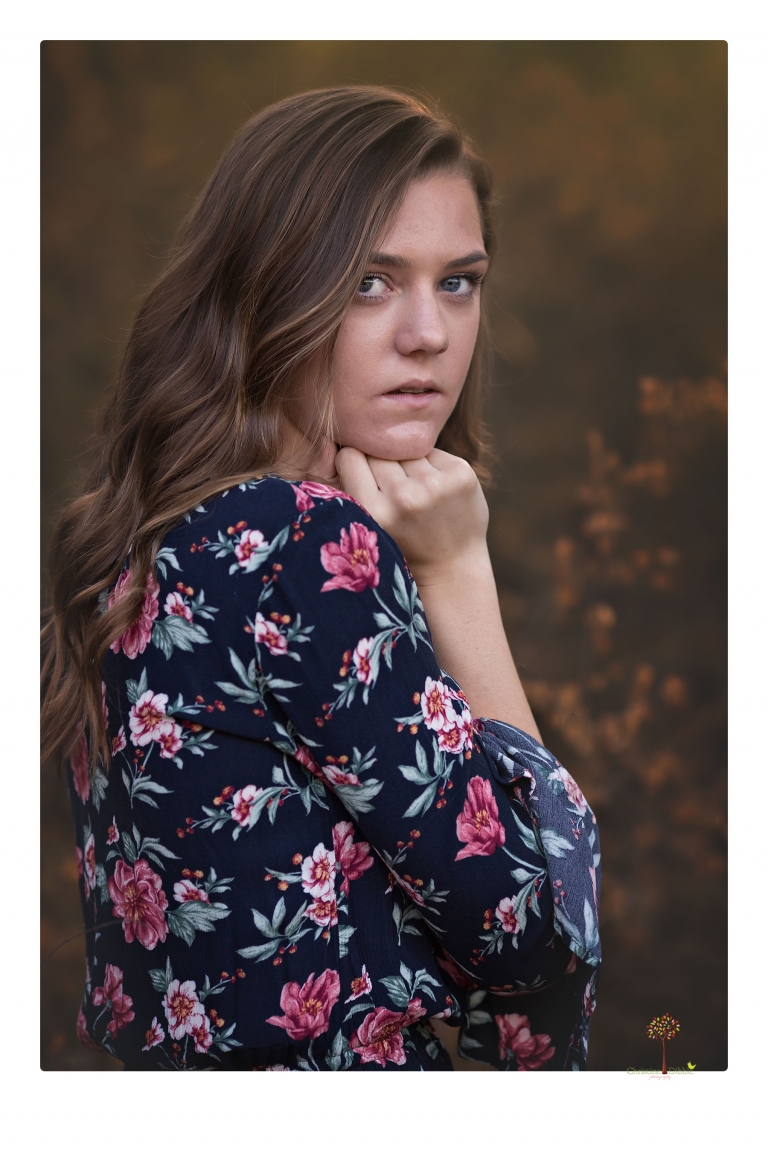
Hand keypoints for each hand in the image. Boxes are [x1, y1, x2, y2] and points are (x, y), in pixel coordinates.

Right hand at [335, 446, 489, 583]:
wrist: (451, 570)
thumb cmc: (402, 546)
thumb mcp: (368, 524)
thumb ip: (353, 487)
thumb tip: (340, 439)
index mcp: (373, 510)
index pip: (350, 457)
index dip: (355, 464)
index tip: (364, 479)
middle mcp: (403, 496)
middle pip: (379, 451)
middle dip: (383, 467)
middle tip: (396, 495)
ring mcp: (435, 485)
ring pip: (407, 449)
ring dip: (409, 466)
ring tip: (418, 496)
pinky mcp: (461, 474)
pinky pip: (433, 452)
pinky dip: (432, 467)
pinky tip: (438, 492)